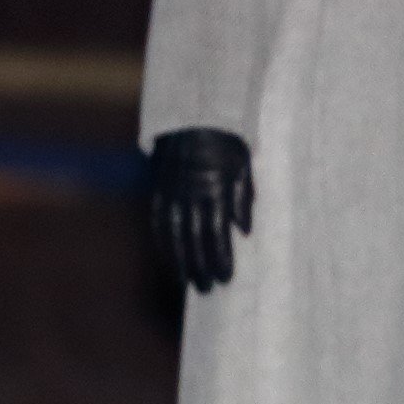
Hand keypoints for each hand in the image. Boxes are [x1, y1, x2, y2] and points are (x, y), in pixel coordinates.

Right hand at [148, 128, 252, 292]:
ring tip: (187, 282)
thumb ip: (244, 196)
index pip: (217, 232)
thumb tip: (244, 231)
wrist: (192, 115)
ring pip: (174, 234)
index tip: (225, 278)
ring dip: (180, 260)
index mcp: (215, 187)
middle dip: (201, 266)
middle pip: (195, 238)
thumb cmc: (226, 140)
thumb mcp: (243, 163)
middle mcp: (191, 193)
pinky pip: (158, 220)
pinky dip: (162, 242)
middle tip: (207, 289)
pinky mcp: (158, 188)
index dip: (221, 257)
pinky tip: (168, 258)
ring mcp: (171, 191)